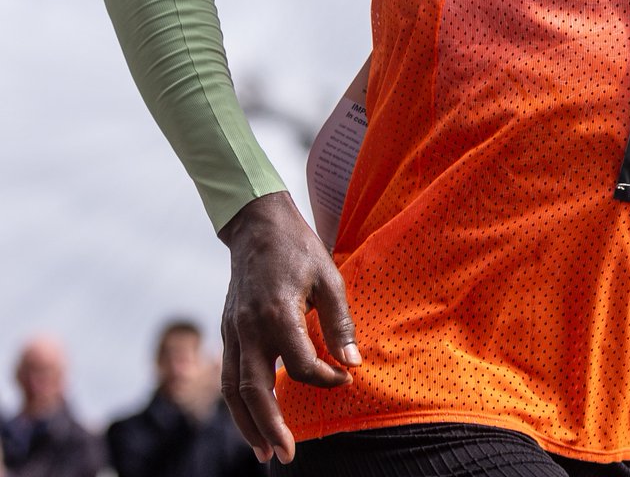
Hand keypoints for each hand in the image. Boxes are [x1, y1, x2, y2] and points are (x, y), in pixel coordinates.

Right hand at [218, 191, 359, 464]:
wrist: (257, 225)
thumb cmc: (299, 249)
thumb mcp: (328, 277)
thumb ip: (338, 322)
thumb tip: (353, 362)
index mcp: (277, 312)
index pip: (301, 364)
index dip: (326, 377)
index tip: (346, 377)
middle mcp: (249, 328)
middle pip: (255, 390)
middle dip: (270, 427)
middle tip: (286, 456)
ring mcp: (233, 331)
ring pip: (234, 391)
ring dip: (248, 425)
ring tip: (265, 453)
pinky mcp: (227, 331)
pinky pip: (228, 377)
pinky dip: (238, 404)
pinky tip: (252, 421)